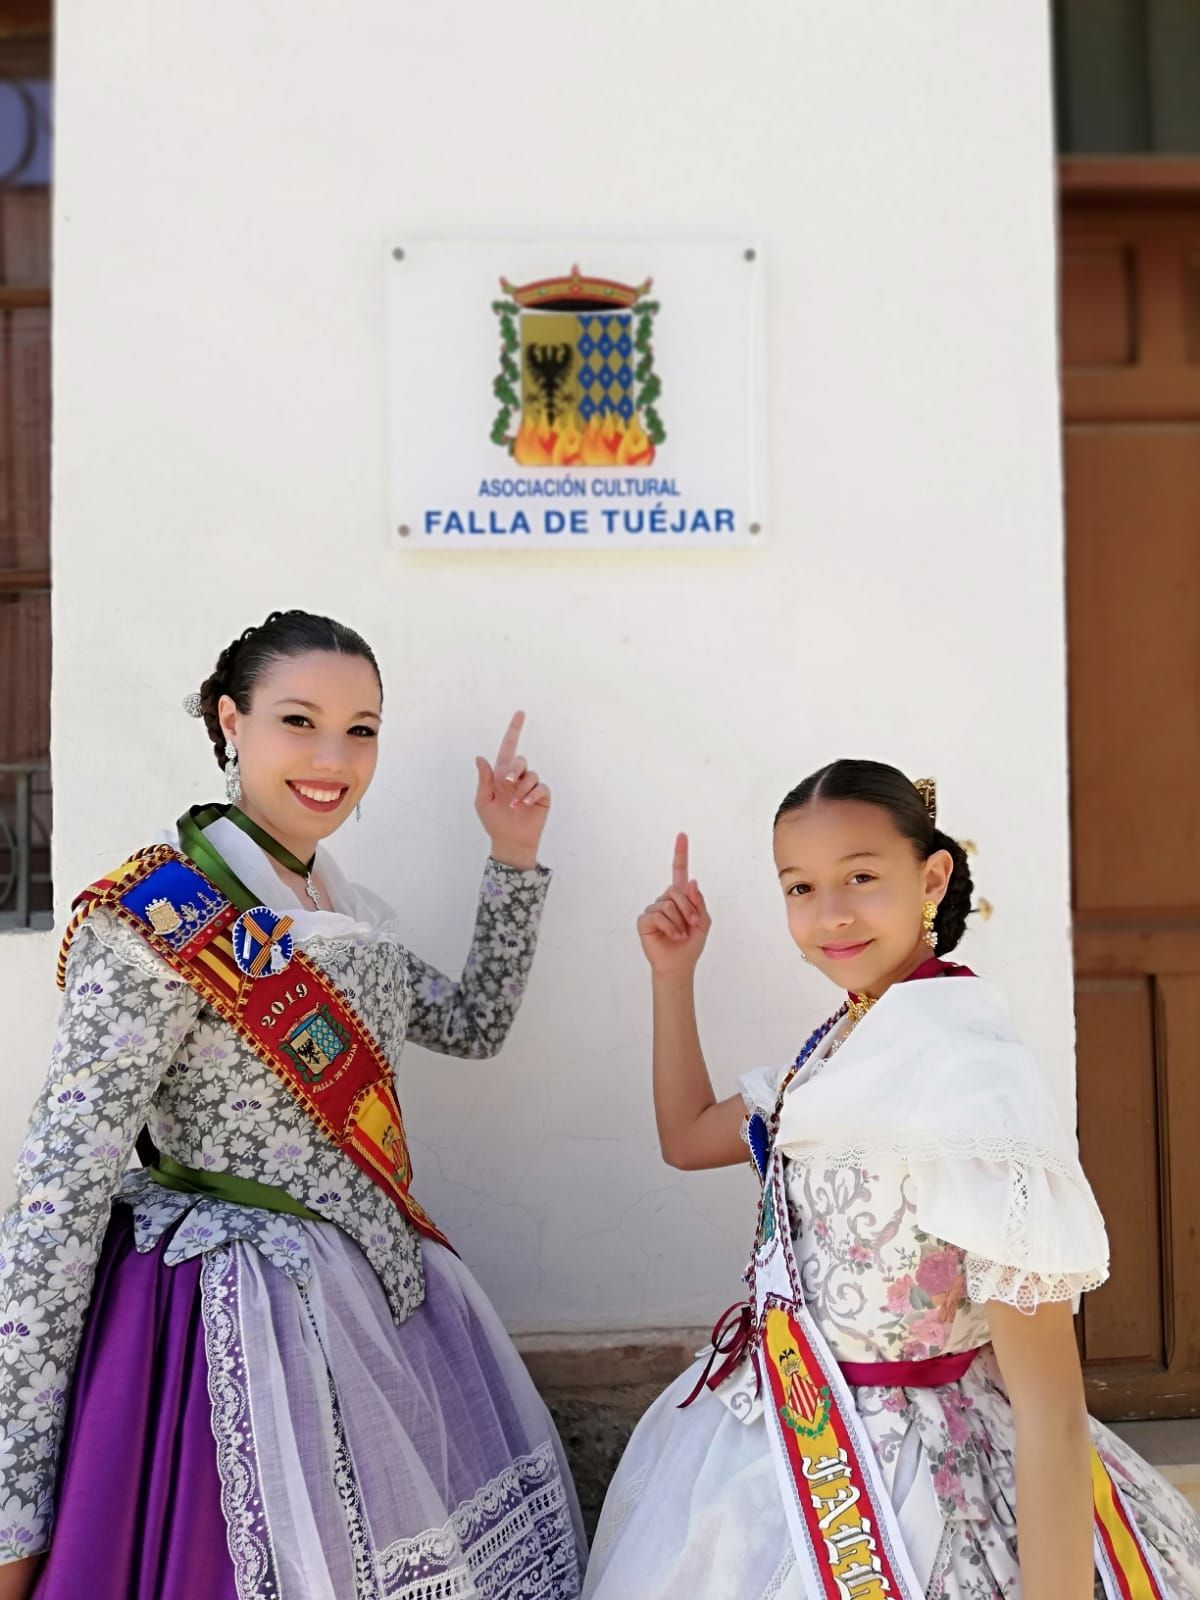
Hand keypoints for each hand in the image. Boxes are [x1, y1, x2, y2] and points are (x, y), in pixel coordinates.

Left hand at [474, 711, 549, 870]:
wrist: (510, 841)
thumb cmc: (494, 821)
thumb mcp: (483, 801)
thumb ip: (484, 779)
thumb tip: (480, 757)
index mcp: (501, 775)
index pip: (508, 748)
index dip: (514, 730)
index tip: (520, 713)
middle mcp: (517, 777)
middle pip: (520, 759)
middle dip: (514, 768)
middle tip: (507, 783)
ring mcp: (530, 786)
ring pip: (531, 774)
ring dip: (522, 788)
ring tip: (515, 805)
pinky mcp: (542, 796)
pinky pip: (541, 787)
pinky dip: (533, 794)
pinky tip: (526, 804)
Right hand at [637, 833, 710, 977]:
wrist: (679, 965)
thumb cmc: (691, 944)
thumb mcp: (703, 921)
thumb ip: (698, 901)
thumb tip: (690, 881)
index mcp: (680, 897)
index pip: (679, 871)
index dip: (680, 853)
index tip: (682, 835)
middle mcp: (665, 899)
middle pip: (677, 891)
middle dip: (689, 908)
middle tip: (694, 925)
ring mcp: (653, 909)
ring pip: (669, 904)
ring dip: (681, 921)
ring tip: (682, 935)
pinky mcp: (644, 920)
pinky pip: (658, 915)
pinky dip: (670, 927)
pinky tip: (674, 936)